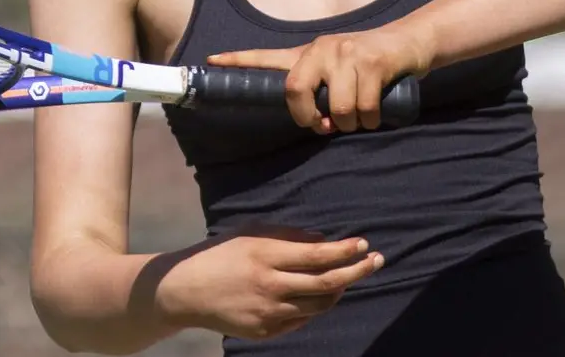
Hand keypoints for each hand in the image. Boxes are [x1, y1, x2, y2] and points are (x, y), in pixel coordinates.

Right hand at [153, 226, 383, 340]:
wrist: (187, 290)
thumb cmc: (222, 254)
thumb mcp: (252, 234)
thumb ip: (289, 236)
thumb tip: (326, 241)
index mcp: (266, 256)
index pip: (318, 255)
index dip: (345, 251)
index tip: (364, 243)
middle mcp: (270, 285)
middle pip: (327, 283)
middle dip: (357, 271)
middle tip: (377, 260)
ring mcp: (268, 312)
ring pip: (320, 305)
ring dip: (340, 290)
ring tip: (349, 277)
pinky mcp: (265, 331)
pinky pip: (301, 319)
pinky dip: (314, 305)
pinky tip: (319, 294)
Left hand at [207, 25, 432, 134]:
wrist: (409, 44)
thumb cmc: (369, 66)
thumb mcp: (338, 70)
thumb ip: (319, 89)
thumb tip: (312, 122)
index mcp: (308, 53)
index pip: (266, 57)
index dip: (238, 61)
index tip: (210, 60)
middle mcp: (321, 49)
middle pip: (295, 90)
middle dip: (308, 118)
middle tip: (324, 125)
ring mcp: (346, 53)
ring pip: (338, 108)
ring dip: (351, 124)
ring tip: (360, 116)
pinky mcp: (371, 62)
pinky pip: (364, 108)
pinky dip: (370, 120)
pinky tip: (376, 113)